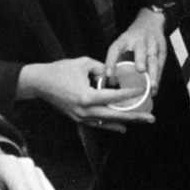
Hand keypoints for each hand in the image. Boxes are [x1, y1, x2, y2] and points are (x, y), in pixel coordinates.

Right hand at [18, 56, 155, 127]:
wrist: (38, 83)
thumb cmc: (59, 71)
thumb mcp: (83, 63)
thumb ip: (101, 69)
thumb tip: (113, 75)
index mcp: (86, 96)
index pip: (113, 97)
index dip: (129, 94)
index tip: (143, 92)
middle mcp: (85, 111)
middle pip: (115, 116)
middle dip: (134, 117)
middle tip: (150, 118)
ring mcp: (81, 117)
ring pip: (108, 122)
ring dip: (125, 122)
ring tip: (142, 122)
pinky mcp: (78, 119)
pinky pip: (98, 123)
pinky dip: (111, 124)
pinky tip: (123, 126)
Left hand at [105, 7, 168, 87]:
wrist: (150, 21)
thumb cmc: (132, 39)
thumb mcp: (122, 43)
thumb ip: (116, 61)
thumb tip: (111, 82)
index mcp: (124, 39)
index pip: (116, 49)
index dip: (111, 61)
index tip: (108, 74)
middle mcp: (139, 41)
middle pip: (140, 50)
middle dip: (140, 60)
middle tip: (140, 69)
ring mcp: (152, 44)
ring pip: (154, 58)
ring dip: (153, 72)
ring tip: (153, 85)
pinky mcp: (162, 49)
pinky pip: (161, 65)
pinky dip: (158, 77)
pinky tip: (155, 88)